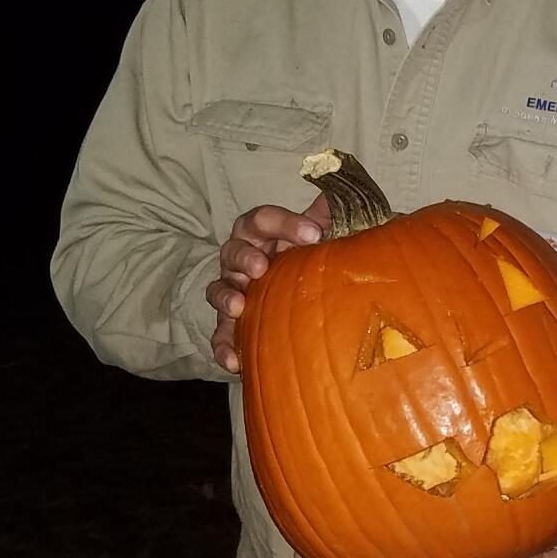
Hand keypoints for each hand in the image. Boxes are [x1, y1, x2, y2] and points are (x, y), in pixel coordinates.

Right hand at [207, 198, 330, 372]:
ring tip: (240, 306)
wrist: (310, 302)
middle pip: (233, 251)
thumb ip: (331, 217)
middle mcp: (242, 260)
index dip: (285, 223)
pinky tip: (234, 361)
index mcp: (263, 235)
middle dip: (244, 257)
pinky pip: (220, 336)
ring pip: (218, 290)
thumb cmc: (313, 260)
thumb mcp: (325, 237)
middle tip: (261, 266)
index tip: (314, 234)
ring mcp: (234, 293)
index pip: (264, 219)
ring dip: (226, 297)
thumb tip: (339, 196)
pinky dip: (223, 347)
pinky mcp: (231, 326)